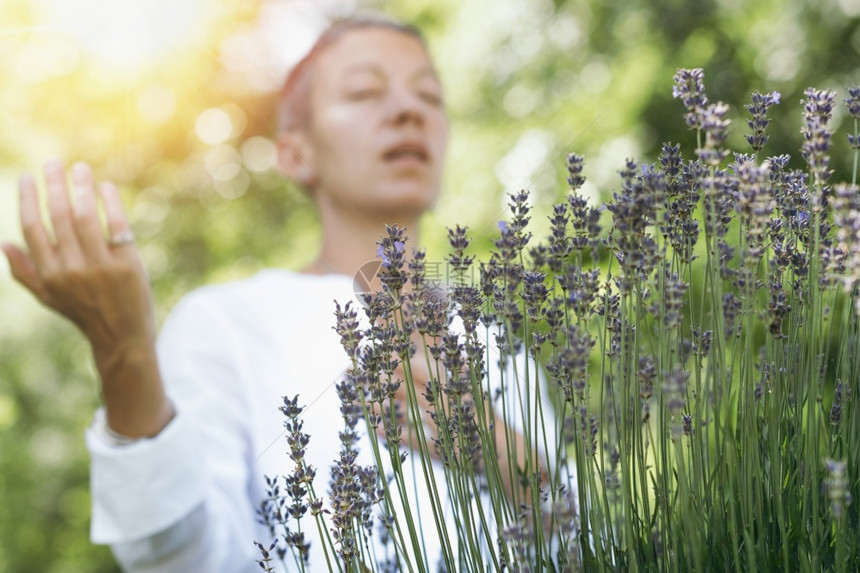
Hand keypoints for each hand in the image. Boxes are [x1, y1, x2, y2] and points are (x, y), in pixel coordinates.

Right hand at [2, 160, 171, 436]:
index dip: (28, 200)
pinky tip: (105, 186)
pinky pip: (117, 225)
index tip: (26, 177)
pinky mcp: (128, 264)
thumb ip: (25, 272)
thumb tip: (3, 243)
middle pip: (58, 217)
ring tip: (79, 168)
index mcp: (50, 274)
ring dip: (81, 187)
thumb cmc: (83, 313)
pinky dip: (110, 203)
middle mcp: (73, 269)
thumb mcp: (48, 297)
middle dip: (53, 185)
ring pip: (86, 217)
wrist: (122, 336)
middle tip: (53, 163)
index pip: (32, 229)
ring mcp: (101, 266)